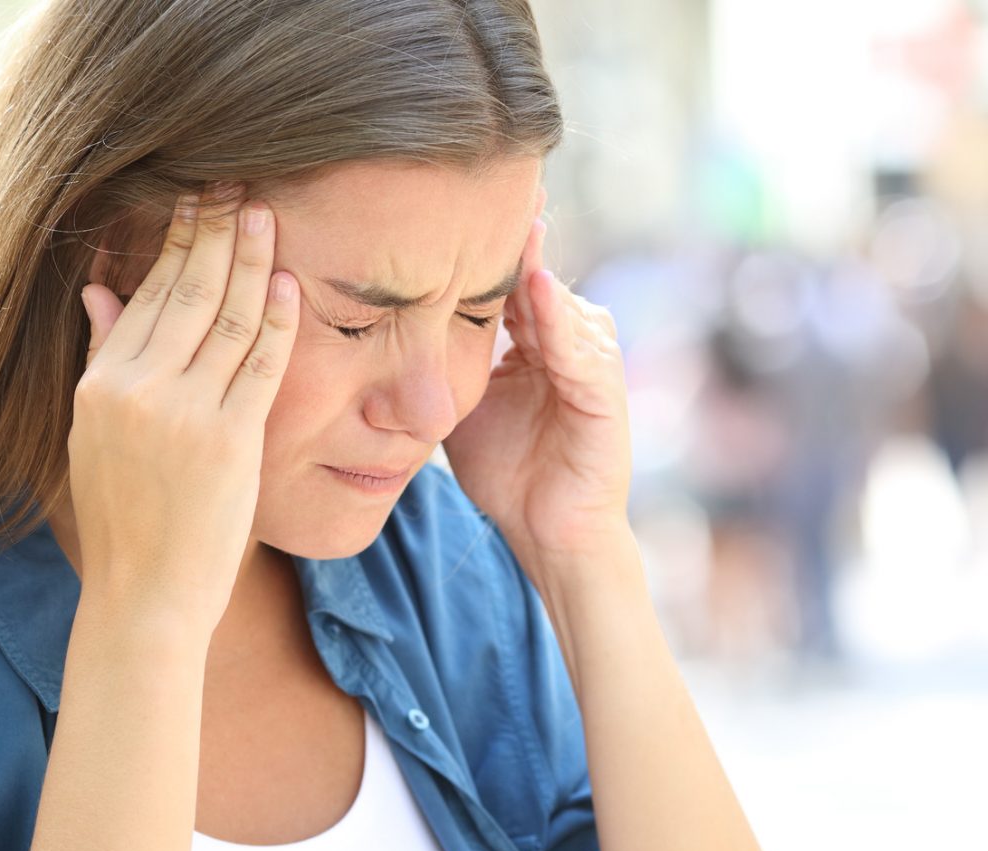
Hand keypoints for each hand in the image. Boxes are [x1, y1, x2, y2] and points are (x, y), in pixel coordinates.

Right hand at [68, 183, 298, 637]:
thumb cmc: (125, 519)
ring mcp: (185, 414)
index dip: (174, 244)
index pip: (144, 296)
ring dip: (248, 260)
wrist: (145, 595)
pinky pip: (258, 364)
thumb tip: (98, 289)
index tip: (194, 202)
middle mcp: (137, 391)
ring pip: (224, 318)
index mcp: (100, 386)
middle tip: (235, 183)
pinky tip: (286, 281)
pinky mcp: (230, 440)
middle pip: (184, 293)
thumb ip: (102, 359)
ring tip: (263, 212)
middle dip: (212, 233)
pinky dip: (275, 319)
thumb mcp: (93, 435)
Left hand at [443, 200, 631, 558]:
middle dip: (514, 238)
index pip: (506, 281)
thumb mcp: (462, 405)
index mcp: (533, 341)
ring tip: (515, 222)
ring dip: (536, 267)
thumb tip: (382, 331)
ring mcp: (590, 365)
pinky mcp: (605, 395)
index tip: (445, 200)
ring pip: (560, 304)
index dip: (479, 246)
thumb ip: (438, 364)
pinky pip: (582, 350)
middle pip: (536, 279)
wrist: (548, 531)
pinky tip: (539, 290)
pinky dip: (560, 321)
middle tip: (489, 183)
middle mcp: (567, 342)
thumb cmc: (507, 471)